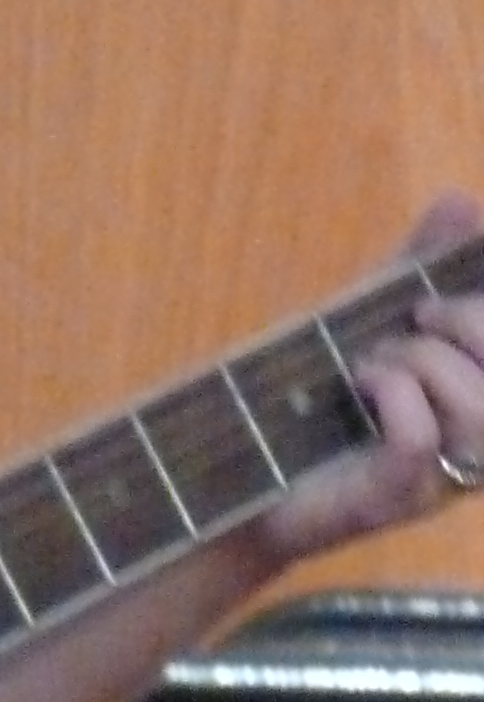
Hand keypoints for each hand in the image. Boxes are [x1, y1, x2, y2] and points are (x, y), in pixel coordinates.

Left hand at [263, 194, 483, 563]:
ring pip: (481, 410)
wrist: (242, 485)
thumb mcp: (371, 322)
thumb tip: (465, 201)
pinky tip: (364, 383)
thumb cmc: (320, 405)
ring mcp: (442, 480)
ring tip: (373, 360)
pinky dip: (397, 394)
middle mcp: (480, 450)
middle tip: (417, 316)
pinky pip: (422, 439)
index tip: (446, 291)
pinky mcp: (393, 500)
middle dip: (474, 323)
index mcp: (483, 405)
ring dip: (424, 360)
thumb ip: (420, 269)